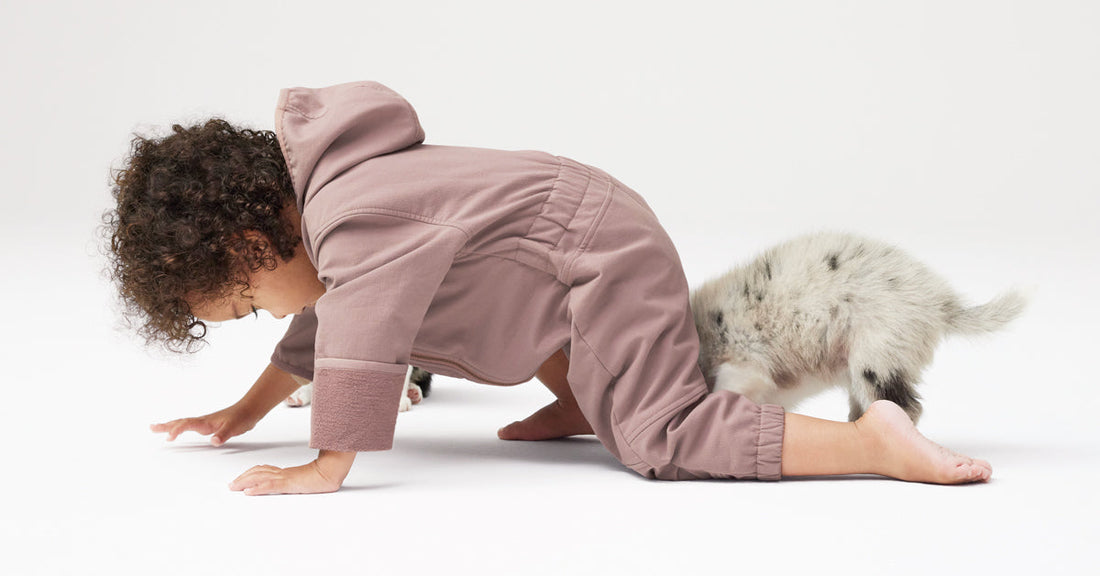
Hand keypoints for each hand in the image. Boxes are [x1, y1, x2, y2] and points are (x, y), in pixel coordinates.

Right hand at [150, 404, 257, 446]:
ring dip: (170, 426)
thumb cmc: (242, 418)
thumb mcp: (234, 427)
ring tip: (157, 428)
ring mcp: (205, 422)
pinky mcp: (208, 425)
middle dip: (165, 426)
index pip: (187, 424)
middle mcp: (203, 421)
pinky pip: (190, 426)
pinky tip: (178, 431)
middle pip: (180, 422)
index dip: (177, 430)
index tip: (168, 437)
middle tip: (151, 428)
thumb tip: (213, 441)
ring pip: (183, 423)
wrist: (250, 410)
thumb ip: (223, 434)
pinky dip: (180, 428)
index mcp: (206, 422)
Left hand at [229, 450, 355, 495]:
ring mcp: (285, 477)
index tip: (240, 479)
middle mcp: (283, 472)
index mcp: (286, 471)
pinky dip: (257, 488)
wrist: (332, 471)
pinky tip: (249, 492)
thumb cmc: (324, 475)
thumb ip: (296, 478)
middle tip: (231, 484)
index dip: (250, 473)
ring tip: (234, 487)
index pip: (263, 470)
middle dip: (243, 478)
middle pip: (257, 472)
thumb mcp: (306, 478)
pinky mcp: (289, 482)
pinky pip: (270, 485)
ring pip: (260, 477)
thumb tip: (291, 481)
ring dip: (244, 482)